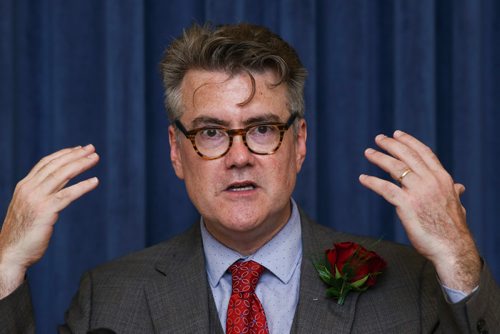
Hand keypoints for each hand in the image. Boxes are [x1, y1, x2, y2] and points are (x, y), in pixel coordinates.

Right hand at [0, 145, 98, 297]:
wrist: (10, 254)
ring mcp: (36, 199)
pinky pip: (68, 195)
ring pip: (62, 175)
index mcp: (24, 186)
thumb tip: (59, 188)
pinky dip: (83, 186)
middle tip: (92, 148)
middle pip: (56, 166)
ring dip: (81, 164)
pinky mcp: (45, 211)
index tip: (79, 149)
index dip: (63, 154)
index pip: (46, 163)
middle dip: (75, 155)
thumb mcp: (29, 209)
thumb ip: (41, 196)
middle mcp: (29, 189)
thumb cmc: (22, 234)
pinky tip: (95, 181)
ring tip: (95, 158)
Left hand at [359, 130, 479, 292]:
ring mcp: (419, 192)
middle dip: (391, 145)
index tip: (397, 134)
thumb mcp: (456, 205)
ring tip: (368, 152)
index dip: (409, 141)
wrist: (452, 249)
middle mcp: (431, 181)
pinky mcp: (407, 205)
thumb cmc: (452, 230)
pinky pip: (385, 189)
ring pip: (395, 168)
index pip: (424, 153)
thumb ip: (454, 193)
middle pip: (407, 156)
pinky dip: (372, 181)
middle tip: (378, 138)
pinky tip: (363, 178)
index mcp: (443, 179)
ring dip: (379, 158)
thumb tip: (459, 187)